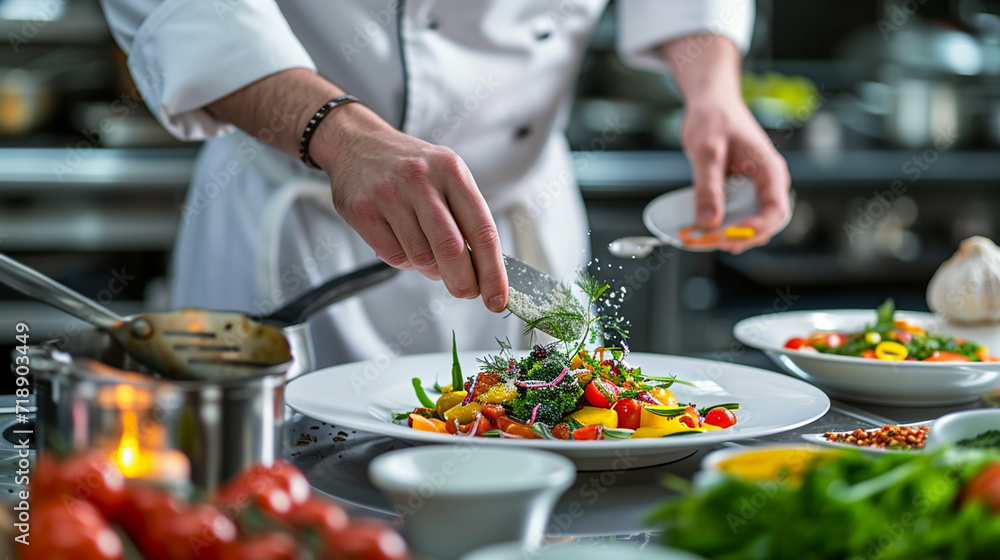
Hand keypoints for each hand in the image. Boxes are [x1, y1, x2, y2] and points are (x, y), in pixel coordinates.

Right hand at [312, 104, 507, 311]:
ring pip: (421, 257)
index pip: (482, 230)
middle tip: (466, 292)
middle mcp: (421, 179)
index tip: (497, 298)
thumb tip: (484, 270)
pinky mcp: (362, 211)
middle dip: (463, 281)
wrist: (358, 144)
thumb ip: (466, 217)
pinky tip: (405, 245)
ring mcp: (388, 194)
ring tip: (430, 257)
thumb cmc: (412, 167)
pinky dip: (405, 262)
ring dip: (431, 270)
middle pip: (451, 249)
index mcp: (452, 171)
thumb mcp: (448, 176)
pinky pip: (393, 256)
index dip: (493, 271)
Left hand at [681, 95, 790, 253]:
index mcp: (770, 170)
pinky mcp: (740, 191)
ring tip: (704, 238)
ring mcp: (754, 188)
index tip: (730, 236)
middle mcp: (767, 183)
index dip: (756, 229)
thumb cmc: (714, 118)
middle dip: (740, 236)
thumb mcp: (706, 152)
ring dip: (729, 234)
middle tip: (710, 242)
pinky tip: (703, 229)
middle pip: (765, 223)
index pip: (777, 211)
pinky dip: (721, 225)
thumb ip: (708, 187)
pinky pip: (736, 215)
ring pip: (750, 223)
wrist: (710, 103)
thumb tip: (709, 221)